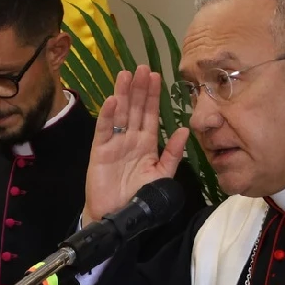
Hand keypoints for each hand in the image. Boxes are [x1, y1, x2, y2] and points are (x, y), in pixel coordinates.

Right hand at [85, 66, 188, 222]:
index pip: (150, 114)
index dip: (153, 96)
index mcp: (146, 143)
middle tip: (142, 67)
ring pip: (120, 113)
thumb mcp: (162, 175)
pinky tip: (112, 100)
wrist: (118, 216)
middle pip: (135, 109)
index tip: (157, 77)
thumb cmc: (139, 197)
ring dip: (123, 94)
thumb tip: (184, 130)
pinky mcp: (100, 150)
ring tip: (126, 74)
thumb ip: (173, 154)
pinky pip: (104, 129)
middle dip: (139, 88)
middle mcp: (130, 139)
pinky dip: (107, 115)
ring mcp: (114, 143)